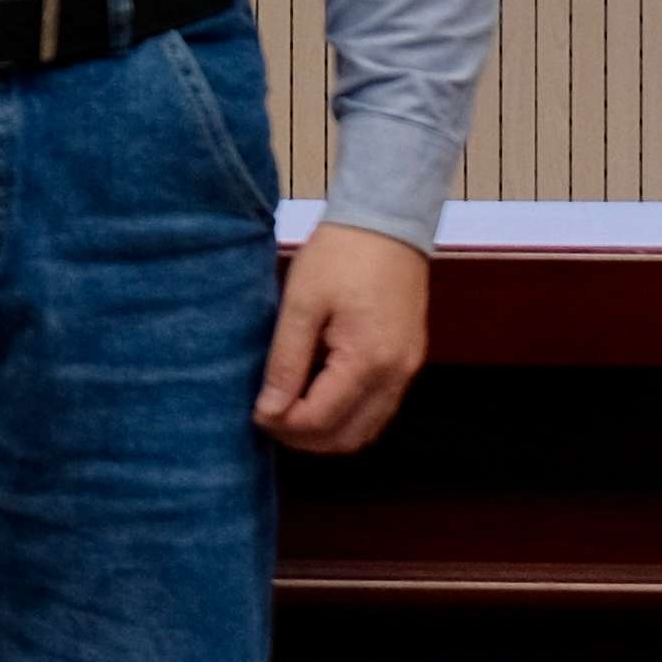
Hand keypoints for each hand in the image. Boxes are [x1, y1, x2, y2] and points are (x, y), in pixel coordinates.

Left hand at [254, 222, 431, 456]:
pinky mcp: (408, 362)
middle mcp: (395, 376)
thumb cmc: (340, 255)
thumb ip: (286, 361)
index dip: (282, 424)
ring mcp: (407, 371)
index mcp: (368, 361)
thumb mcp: (302, 304)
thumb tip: (269, 410)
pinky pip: (378, 409)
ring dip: (327, 432)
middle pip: (347, 438)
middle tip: (268, 418)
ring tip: (288, 411)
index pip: (320, 420)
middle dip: (304, 438)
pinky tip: (318, 398)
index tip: (253, 412)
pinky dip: (348, 416)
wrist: (388, 222)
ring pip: (366, 430)